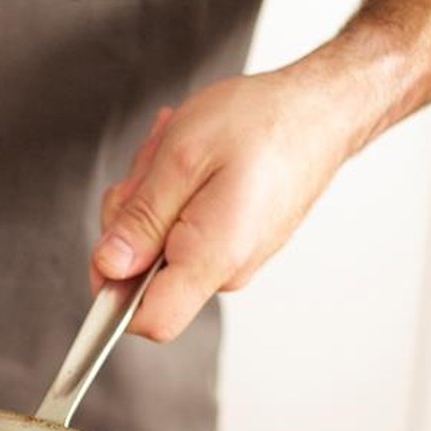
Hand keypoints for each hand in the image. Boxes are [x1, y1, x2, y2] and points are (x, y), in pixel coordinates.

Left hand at [91, 70, 356, 342]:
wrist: (323, 109)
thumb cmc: (263, 123)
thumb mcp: (180, 158)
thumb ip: (141, 221)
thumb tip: (109, 267)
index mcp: (212, 257)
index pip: (149, 321)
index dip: (113, 293)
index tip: (107, 248)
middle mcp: (225, 270)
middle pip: (144, 277)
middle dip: (130, 222)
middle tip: (151, 170)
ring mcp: (231, 259)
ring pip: (159, 248)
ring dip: (152, 199)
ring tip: (176, 155)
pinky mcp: (233, 243)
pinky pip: (182, 232)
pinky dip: (175, 196)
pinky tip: (191, 163)